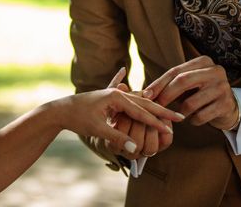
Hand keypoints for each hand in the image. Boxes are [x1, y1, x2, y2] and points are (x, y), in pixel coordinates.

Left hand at [58, 81, 181, 154]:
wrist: (61, 110)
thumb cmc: (77, 118)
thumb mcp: (98, 129)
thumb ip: (117, 137)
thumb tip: (134, 149)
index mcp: (117, 97)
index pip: (142, 111)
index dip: (157, 121)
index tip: (171, 128)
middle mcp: (118, 93)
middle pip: (145, 103)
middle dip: (162, 111)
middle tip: (180, 118)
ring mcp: (114, 94)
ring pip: (139, 102)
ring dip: (154, 108)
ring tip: (169, 114)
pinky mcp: (111, 99)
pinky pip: (132, 102)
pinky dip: (141, 104)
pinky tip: (140, 91)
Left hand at [143, 56, 239, 130]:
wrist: (229, 108)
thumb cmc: (201, 94)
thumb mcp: (187, 85)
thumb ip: (170, 85)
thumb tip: (144, 93)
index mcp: (203, 61)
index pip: (176, 71)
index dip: (159, 83)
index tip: (146, 95)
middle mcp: (215, 71)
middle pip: (182, 81)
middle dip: (166, 96)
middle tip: (155, 107)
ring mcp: (222, 87)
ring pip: (190, 102)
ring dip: (180, 112)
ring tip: (180, 114)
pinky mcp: (226, 104)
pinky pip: (200, 116)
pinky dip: (192, 120)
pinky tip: (194, 119)